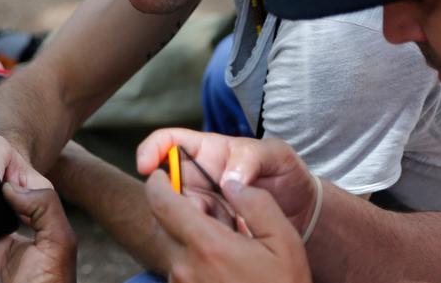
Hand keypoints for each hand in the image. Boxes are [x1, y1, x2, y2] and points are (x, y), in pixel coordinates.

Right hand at [136, 129, 318, 236]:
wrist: (302, 210)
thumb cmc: (287, 173)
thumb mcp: (277, 155)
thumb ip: (252, 158)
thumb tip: (228, 178)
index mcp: (209, 151)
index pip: (169, 141)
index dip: (152, 149)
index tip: (146, 166)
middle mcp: (199, 178)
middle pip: (166, 185)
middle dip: (176, 199)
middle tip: (208, 210)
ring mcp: (203, 205)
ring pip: (178, 214)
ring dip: (198, 222)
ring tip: (234, 224)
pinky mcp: (210, 230)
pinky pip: (196, 236)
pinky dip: (209, 239)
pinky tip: (235, 237)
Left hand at [145, 169, 310, 282]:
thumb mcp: (283, 240)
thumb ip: (256, 204)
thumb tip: (233, 182)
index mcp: (207, 245)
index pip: (161, 203)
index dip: (157, 182)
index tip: (162, 172)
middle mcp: (185, 267)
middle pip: (160, 223)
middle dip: (173, 206)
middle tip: (202, 205)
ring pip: (169, 247)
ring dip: (184, 234)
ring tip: (219, 237)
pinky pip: (179, 268)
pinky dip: (190, 256)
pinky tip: (219, 262)